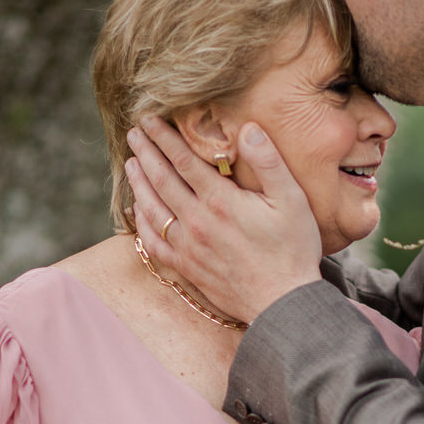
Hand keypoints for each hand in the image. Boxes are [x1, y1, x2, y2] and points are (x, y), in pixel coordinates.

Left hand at [126, 119, 321, 324]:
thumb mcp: (292, 200)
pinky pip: (154, 243)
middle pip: (161, 180)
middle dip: (145, 153)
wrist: (282, 303)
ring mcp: (189, 246)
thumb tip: (248, 128)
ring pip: (153, 209)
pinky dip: (142, 224)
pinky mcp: (187, 267)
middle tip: (134, 133)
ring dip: (139, 183)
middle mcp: (198, 222)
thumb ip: (268, 162)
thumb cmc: (292, 250)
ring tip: (131, 164)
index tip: (149, 120)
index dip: (163, 138)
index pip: (183, 161)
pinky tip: (139, 211)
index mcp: (221, 201)